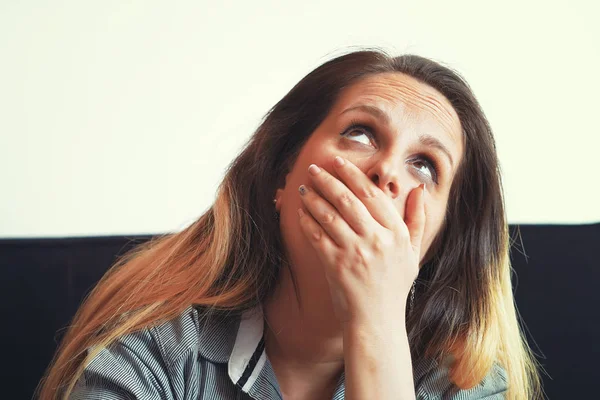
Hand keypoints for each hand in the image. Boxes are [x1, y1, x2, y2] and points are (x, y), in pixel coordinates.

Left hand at [297, 156, 426, 326]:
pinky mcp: (335, 265)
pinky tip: (301, 212)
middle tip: (313, 168)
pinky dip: (308, 221)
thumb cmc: (394, 286)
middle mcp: (377, 240)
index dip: (353, 175)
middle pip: (348, 200)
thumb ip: (417, 220)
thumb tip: (420, 190)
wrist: (377, 321)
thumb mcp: (413, 253)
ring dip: (314, 198)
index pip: (372, 195)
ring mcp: (355, 253)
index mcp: (396, 234)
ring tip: (304, 187)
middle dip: (328, 180)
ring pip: (330, 215)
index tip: (339, 163)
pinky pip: (318, 236)